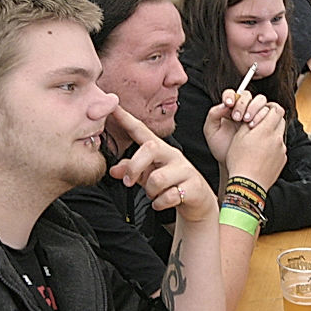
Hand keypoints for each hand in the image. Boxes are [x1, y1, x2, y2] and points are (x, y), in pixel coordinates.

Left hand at [108, 106, 216, 221]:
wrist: (198, 202)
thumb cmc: (170, 184)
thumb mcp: (147, 175)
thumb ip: (130, 169)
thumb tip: (113, 170)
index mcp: (159, 149)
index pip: (141, 130)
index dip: (126, 118)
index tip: (113, 107)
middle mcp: (172, 155)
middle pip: (150, 148)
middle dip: (134, 166)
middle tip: (128, 182)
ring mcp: (184, 170)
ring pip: (156, 179)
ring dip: (150, 191)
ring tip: (154, 194)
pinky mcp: (192, 187)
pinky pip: (168, 196)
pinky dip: (159, 203)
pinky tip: (162, 202)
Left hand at [204, 89, 272, 164]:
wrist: (234, 164)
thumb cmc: (221, 148)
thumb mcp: (211, 131)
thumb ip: (213, 115)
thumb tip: (224, 104)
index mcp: (229, 109)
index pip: (232, 94)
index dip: (231, 96)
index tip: (229, 104)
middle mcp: (243, 110)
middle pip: (248, 95)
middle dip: (243, 103)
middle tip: (238, 117)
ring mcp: (256, 115)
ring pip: (261, 101)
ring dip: (255, 108)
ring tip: (248, 122)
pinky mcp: (266, 122)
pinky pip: (271, 112)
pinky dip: (266, 114)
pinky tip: (257, 125)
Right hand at [225, 102, 287, 189]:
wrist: (248, 184)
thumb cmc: (239, 161)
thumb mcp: (239, 137)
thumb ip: (248, 123)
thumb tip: (253, 116)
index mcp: (266, 130)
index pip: (276, 109)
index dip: (269, 108)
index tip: (261, 112)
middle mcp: (277, 138)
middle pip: (280, 120)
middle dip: (271, 119)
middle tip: (260, 124)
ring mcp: (282, 150)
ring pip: (280, 135)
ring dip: (272, 134)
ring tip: (258, 142)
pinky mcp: (283, 160)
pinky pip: (280, 148)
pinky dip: (273, 148)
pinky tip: (262, 155)